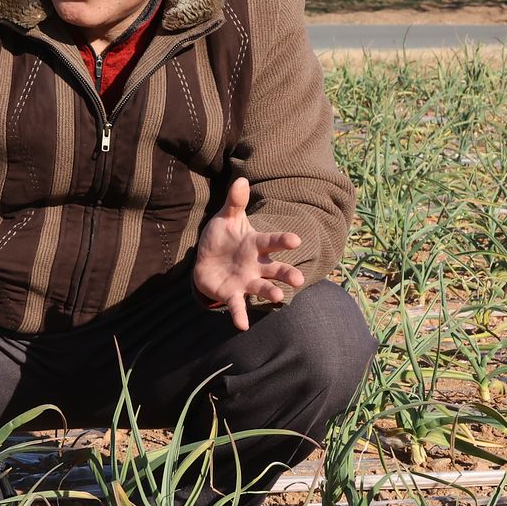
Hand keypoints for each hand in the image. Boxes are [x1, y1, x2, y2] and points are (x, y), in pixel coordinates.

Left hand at [193, 177, 303, 330]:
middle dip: (287, 274)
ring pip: (262, 288)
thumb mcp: (226, 218)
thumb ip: (234, 202)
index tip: (296, 240)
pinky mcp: (233, 294)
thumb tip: (240, 180)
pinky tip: (242, 325)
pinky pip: (238, 305)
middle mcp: (256, 265)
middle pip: (275, 269)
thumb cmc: (222, 238)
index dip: (283, 240)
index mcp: (255, 244)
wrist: (207, 260)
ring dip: (271, 293)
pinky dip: (240, 315)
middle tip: (299, 279)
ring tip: (280, 298)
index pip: (272, 241)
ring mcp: (246, 281)